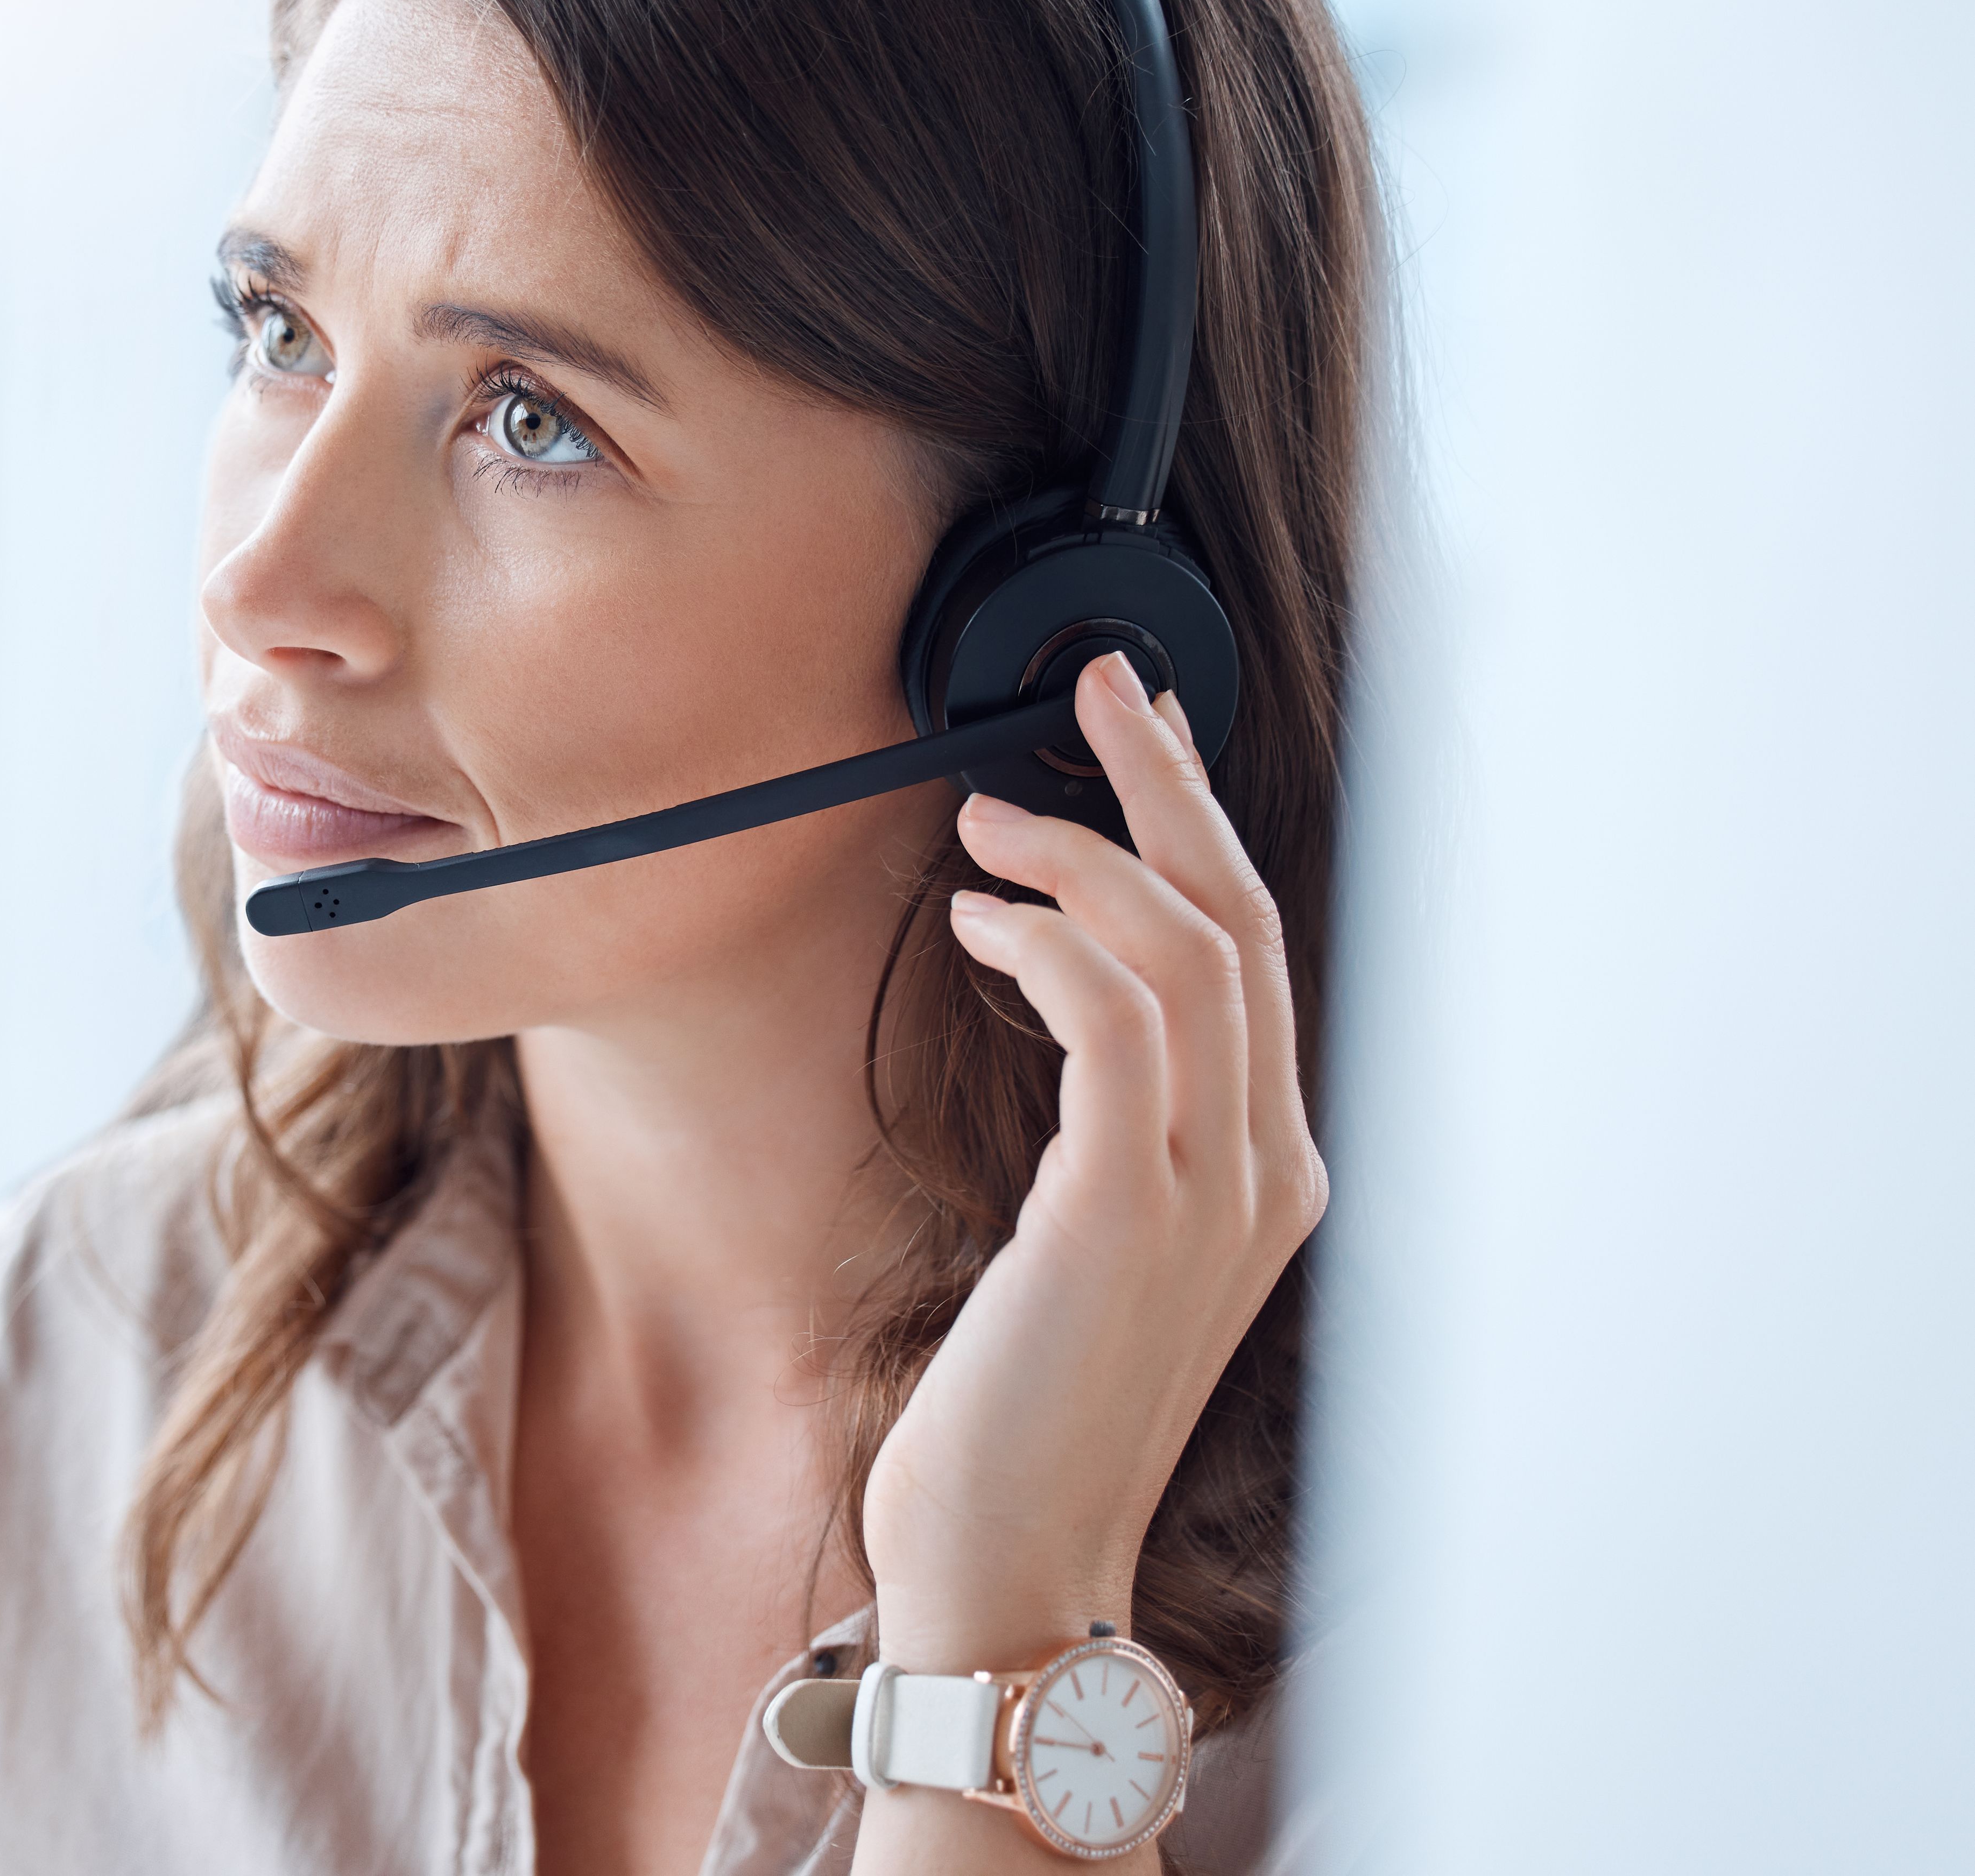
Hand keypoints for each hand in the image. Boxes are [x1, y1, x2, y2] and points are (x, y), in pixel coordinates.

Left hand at [858, 650, 1325, 1682]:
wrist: (1012, 1557)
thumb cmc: (1022, 1404)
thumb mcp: (1088, 1245)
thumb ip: (1110, 1128)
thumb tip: (1063, 989)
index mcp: (1264, 1173)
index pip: (1255, 954)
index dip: (1199, 828)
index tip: (1138, 738)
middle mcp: (1263, 1171)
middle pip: (1242, 920)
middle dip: (1169, 784)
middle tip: (1097, 687)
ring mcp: (1208, 1193)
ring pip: (1189, 952)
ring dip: (1084, 854)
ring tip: (986, 821)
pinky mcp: (1123, 1212)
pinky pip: (1118, 1026)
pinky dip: (1052, 941)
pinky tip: (980, 920)